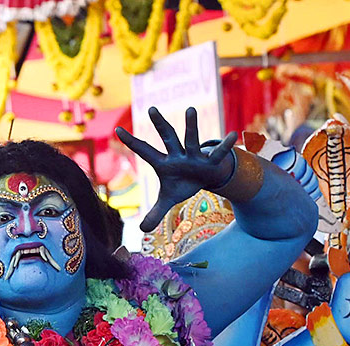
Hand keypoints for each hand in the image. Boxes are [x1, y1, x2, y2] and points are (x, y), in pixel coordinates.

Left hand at [116, 107, 238, 231]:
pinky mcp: (210, 162)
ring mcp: (194, 156)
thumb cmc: (183, 184)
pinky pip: (217, 154)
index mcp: (164, 163)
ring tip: (189, 109)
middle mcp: (178, 155)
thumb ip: (155, 213)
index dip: (132, 143)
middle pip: (168, 137)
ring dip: (191, 126)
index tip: (117, 131)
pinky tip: (232, 135)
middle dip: (160, 124)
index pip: (144, 151)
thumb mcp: (168, 200)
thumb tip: (142, 231)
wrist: (204, 178)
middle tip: (151, 109)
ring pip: (191, 139)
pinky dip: (224, 146)